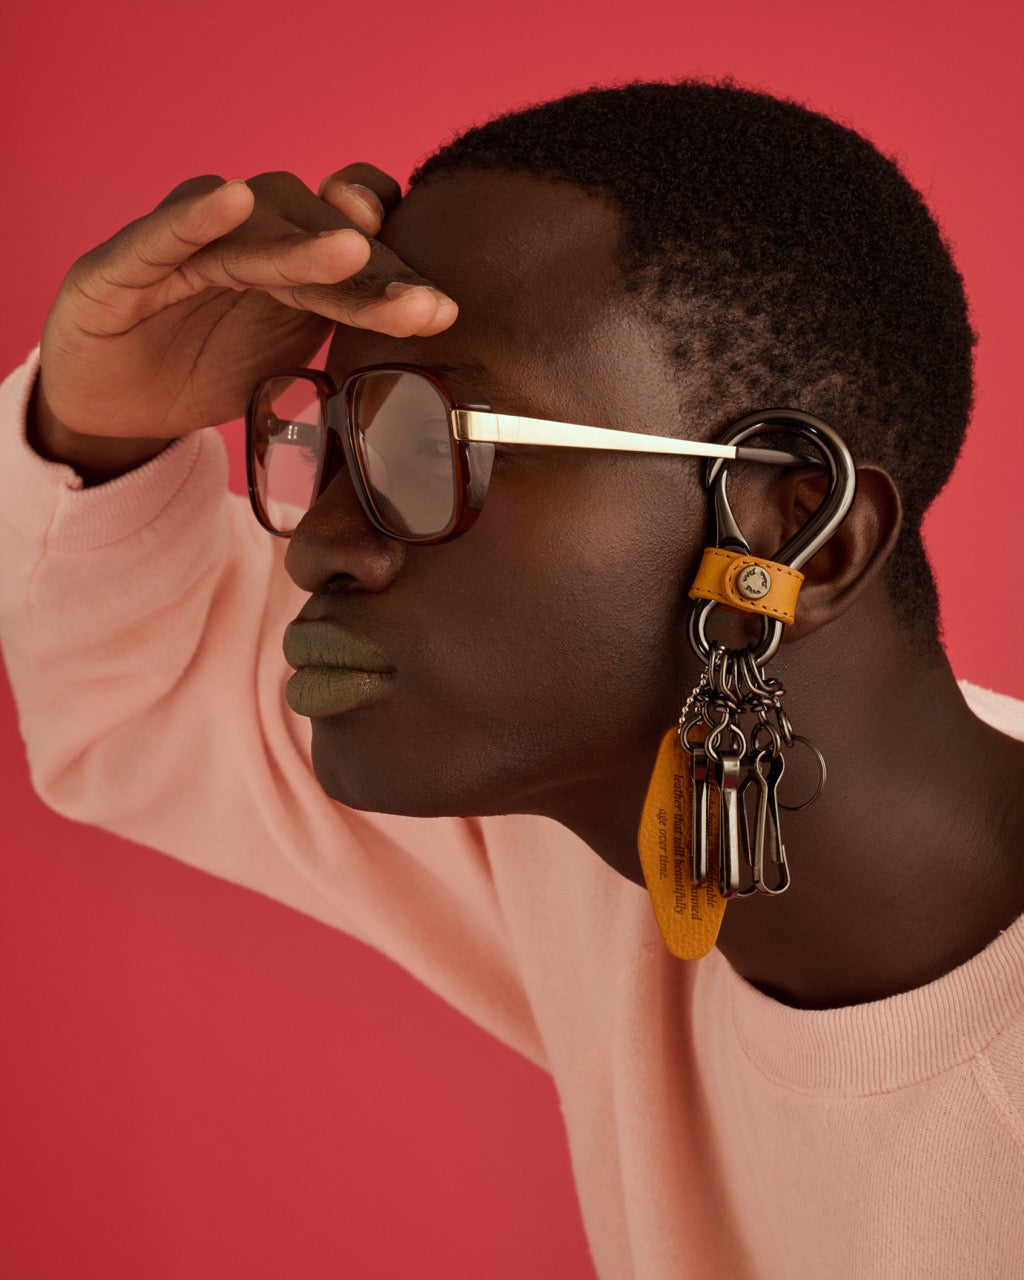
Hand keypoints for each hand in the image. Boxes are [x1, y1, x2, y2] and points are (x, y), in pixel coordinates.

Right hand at [33, 165, 455, 457]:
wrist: (119, 405)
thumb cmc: (209, 368)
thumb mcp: (293, 363)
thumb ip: (347, 340)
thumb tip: (434, 351)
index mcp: (291, 259)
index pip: (354, 236)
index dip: (396, 256)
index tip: (441, 305)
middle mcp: (244, 236)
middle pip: (316, 233)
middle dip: (373, 271)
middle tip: (423, 306)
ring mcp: (185, 246)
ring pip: (252, 232)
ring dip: (303, 240)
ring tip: (352, 251)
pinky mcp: (122, 266)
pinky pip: (162, 234)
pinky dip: (195, 216)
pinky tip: (231, 200)